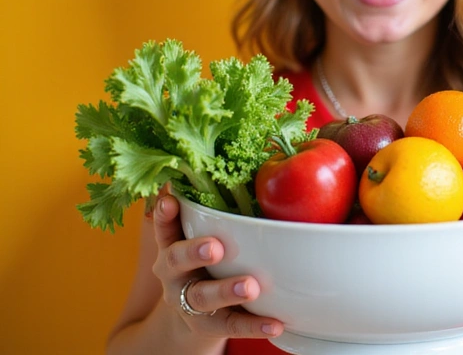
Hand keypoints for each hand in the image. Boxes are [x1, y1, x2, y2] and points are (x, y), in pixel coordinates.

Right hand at [151, 190, 284, 338]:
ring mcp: (188, 302)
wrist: (189, 321)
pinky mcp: (208, 326)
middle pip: (175, 262)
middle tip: (215, 246)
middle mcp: (173, 274)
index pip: (163, 227)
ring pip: (203, 297)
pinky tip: (275, 322)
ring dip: (226, 290)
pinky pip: (232, 325)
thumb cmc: (201, 264)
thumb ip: (206, 209)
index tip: (169, 200)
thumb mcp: (196, 237)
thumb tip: (227, 159)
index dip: (163, 215)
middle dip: (193, 252)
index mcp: (171, 246)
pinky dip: (254, 324)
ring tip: (251, 285)